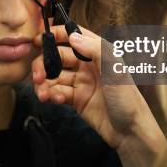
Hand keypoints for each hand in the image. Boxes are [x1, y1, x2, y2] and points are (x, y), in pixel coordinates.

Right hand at [32, 25, 166, 166]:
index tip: (38, 38)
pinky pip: (58, 92)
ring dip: (44, 83)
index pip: (74, 36)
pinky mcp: (76, 99)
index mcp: (98, 53)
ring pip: (54, 77)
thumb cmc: (127, 98)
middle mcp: (87, 65)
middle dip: (44, 64)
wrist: (130, 132)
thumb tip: (72, 37)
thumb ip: (95, 49)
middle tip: (37, 76)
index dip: (57, 34)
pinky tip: (54, 99)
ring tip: (42, 94)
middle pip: (58, 57)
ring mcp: (81, 83)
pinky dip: (52, 95)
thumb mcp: (115, 68)